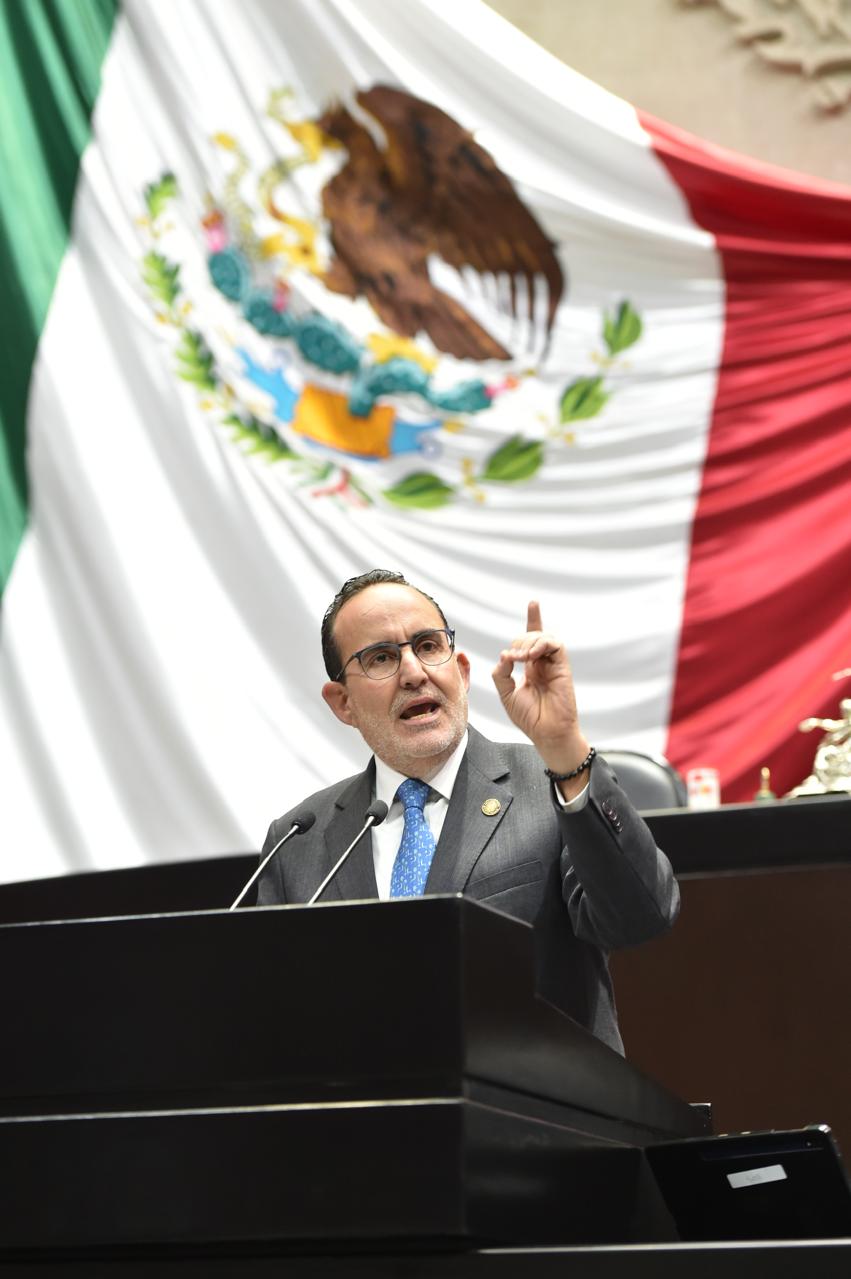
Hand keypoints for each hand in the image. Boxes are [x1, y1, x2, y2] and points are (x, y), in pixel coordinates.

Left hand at [492, 602, 590, 795]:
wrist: (547, 732)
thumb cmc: (529, 717)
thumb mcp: (506, 694)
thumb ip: (501, 673)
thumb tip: (505, 654)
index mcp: (532, 667)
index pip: (532, 638)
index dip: (533, 619)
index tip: (534, 603)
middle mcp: (543, 663)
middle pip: (532, 636)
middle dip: (519, 640)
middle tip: (513, 658)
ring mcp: (554, 664)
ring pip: (545, 636)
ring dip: (529, 641)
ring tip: (522, 658)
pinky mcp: (563, 667)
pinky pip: (555, 644)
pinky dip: (542, 644)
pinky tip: (532, 656)